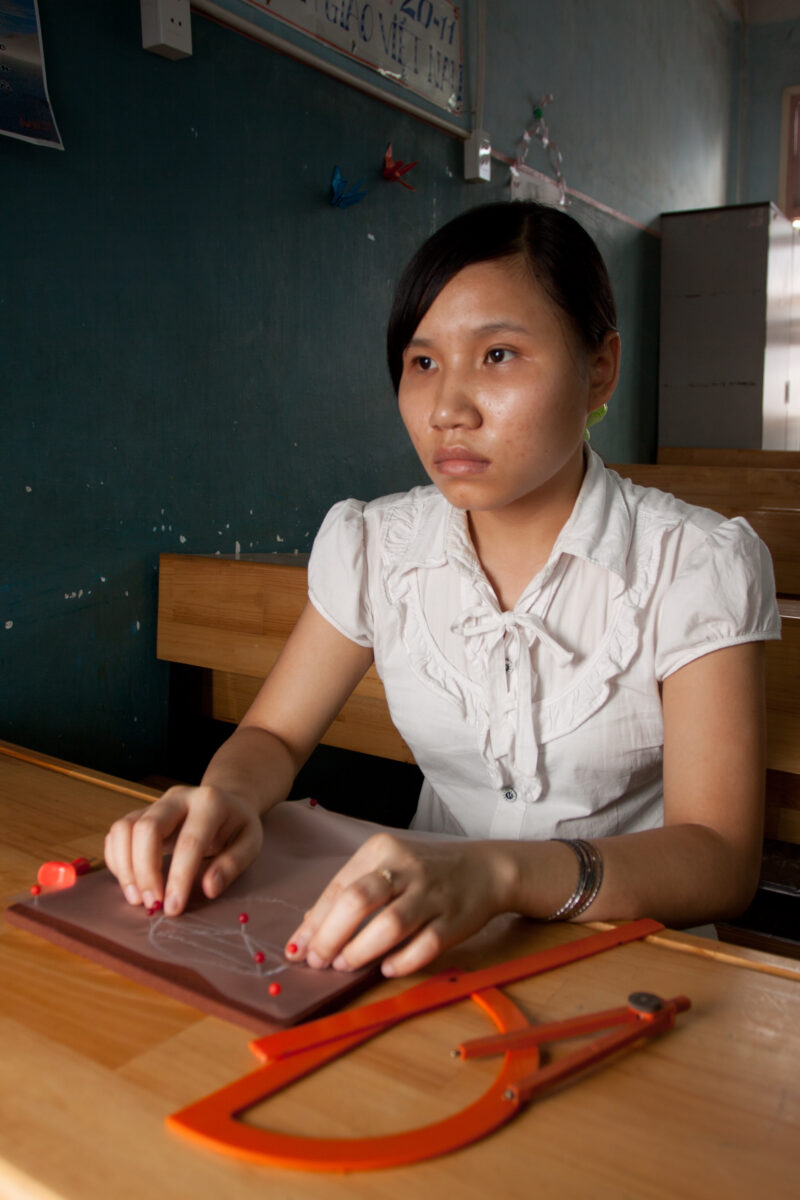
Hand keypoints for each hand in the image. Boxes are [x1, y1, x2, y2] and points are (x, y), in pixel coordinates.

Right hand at [104, 785, 262, 915]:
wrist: (225, 800)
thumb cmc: (236, 826)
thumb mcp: (250, 842)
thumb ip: (232, 864)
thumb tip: (209, 888)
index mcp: (210, 802)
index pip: (190, 840)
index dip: (179, 877)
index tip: (173, 908)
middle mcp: (178, 797)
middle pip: (148, 828)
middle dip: (145, 871)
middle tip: (152, 904)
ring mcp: (155, 804)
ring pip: (125, 828)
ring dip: (125, 867)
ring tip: (137, 898)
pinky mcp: (139, 814)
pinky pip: (116, 834)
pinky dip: (117, 860)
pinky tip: (131, 882)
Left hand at [285, 832, 515, 977]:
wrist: (483, 869)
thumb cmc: (422, 873)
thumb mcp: (385, 869)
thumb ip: (349, 893)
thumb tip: (308, 932)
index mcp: (382, 850)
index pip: (339, 888)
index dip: (314, 924)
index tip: (297, 950)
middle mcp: (406, 868)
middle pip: (358, 901)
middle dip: (331, 937)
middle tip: (319, 961)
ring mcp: (432, 893)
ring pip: (390, 925)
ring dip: (360, 951)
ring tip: (345, 966)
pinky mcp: (454, 920)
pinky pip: (424, 945)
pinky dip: (402, 962)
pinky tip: (386, 969)